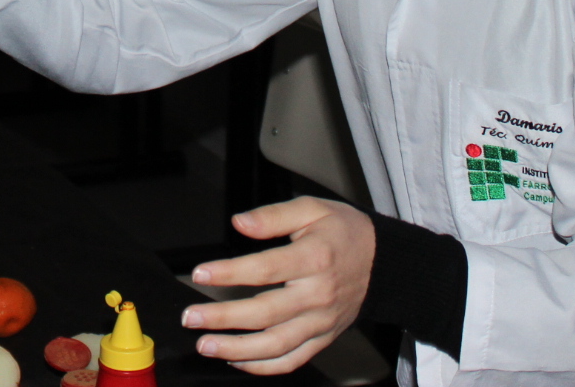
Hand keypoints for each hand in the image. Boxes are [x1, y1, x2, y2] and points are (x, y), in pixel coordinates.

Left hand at [179, 197, 375, 374]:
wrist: (384, 263)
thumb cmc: (344, 232)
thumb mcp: (312, 208)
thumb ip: (273, 215)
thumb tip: (239, 222)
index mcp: (315, 258)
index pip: (266, 269)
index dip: (230, 272)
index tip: (201, 273)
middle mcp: (318, 295)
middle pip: (265, 313)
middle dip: (223, 318)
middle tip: (191, 317)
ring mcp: (321, 322)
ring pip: (276, 345)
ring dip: (237, 349)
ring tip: (205, 345)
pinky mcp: (323, 338)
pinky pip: (292, 360)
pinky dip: (263, 366)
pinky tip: (236, 358)